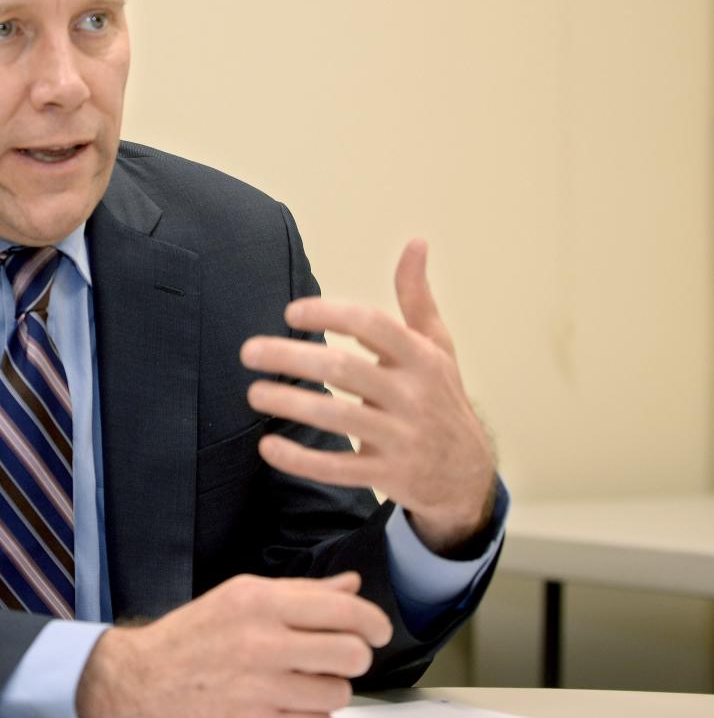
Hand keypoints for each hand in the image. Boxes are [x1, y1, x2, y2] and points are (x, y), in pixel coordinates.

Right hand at [75, 572, 391, 717]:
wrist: (143, 679)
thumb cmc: (194, 634)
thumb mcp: (242, 595)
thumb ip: (300, 591)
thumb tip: (351, 586)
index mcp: (260, 601)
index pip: (344, 610)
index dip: (373, 621)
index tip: (377, 629)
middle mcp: (262, 641)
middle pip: (351, 653)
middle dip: (354, 655)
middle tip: (339, 655)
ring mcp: (259, 687)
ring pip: (338, 692)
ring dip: (329, 687)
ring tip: (303, 680)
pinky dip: (311, 716)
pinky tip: (289, 703)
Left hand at [240, 239, 495, 553]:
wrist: (468, 474)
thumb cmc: (441, 397)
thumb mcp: (438, 347)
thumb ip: (416, 298)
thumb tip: (415, 242)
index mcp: (422, 357)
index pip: (372, 324)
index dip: (328, 313)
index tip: (290, 312)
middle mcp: (413, 395)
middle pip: (344, 368)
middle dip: (291, 356)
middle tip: (249, 351)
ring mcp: (402, 438)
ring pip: (336, 417)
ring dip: (289, 402)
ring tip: (253, 392)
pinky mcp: (389, 475)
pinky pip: (338, 468)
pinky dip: (301, 460)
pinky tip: (268, 447)